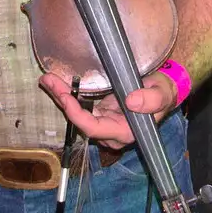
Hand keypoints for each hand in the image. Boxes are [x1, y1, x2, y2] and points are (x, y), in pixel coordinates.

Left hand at [39, 70, 177, 149]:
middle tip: (48, 81)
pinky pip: (80, 107)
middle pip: (79, 121)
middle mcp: (110, 132)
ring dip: (61, 97)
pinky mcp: (100, 113)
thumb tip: (131, 102)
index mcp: (124, 132)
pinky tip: (56, 83)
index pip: (94, 128)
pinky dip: (68, 95)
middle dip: (63, 101)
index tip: (65, 98)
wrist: (163, 91)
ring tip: (48, 79)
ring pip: (77, 114)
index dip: (77, 115)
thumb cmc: (163, 93)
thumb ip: (151, 99)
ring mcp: (104, 123)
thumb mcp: (162, 94)